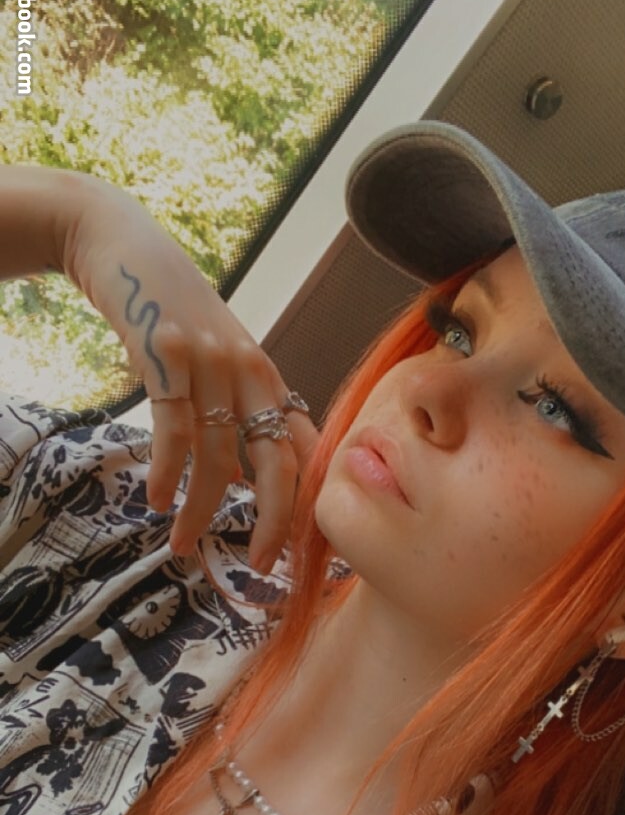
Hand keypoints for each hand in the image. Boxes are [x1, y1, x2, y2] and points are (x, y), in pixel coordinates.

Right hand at [61, 175, 320, 570]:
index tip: (306, 546)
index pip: (304, 448)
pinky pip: (174, 431)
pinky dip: (167, 474)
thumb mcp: (220, 358)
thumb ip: (237, 412)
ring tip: (181, 546)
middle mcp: (251, 372)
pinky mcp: (168, 355)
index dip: (309, 500)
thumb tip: (244, 480)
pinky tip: (157, 501)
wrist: (125, 249)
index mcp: (268, 377)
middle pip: (278, 460)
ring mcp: (211, 363)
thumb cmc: (174, 312)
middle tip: (263, 565)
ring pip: (218, 457)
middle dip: (274, 520)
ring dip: (201, 511)